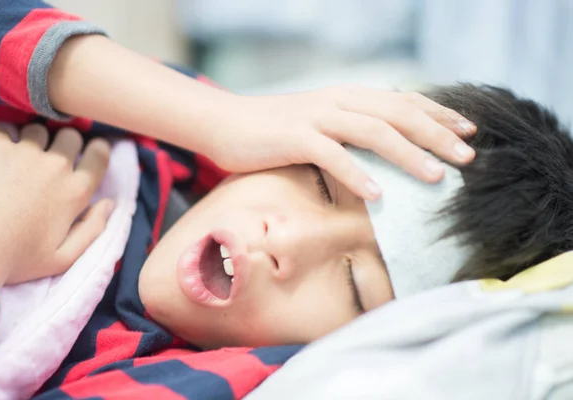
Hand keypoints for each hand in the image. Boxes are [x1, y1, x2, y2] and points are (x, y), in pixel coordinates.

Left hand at [0, 124, 111, 286]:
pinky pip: (3, 130)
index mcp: (76, 191)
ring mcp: (26, 154)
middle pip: (71, 136)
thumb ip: (93, 228)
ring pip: (39, 130)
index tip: (90, 154)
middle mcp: (56, 167)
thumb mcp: (65, 257)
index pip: (100, 154)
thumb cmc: (18, 258)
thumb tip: (109, 204)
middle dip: (65, 144)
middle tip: (53, 159)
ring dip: (34, 141)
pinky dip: (2, 139)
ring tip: (22, 158)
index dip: (97, 150)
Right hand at [210, 87, 476, 199]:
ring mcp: (317, 117)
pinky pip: (332, 155)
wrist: (225, 122)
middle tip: (468, 157)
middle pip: (398, 113)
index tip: (469, 131)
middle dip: (437, 134)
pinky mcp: (294, 137)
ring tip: (436, 177)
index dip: (438, 114)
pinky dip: (357, 174)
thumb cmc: (274, 130)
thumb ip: (351, 131)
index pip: (403, 101)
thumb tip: (386, 150)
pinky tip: (378, 194)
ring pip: (374, 131)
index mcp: (348, 96)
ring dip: (408, 154)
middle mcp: (338, 100)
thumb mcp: (320, 123)